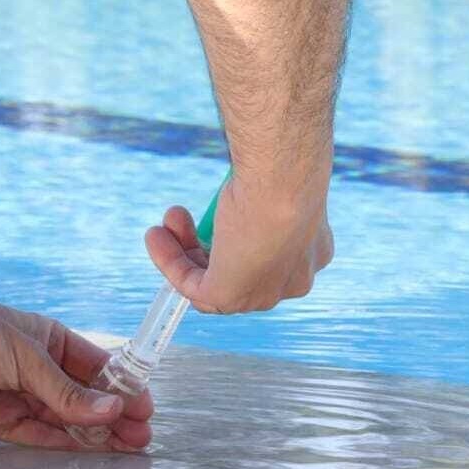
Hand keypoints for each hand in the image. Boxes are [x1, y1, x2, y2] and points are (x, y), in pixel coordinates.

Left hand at [0, 263, 152, 451]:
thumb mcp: (27, 357)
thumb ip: (68, 392)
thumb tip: (114, 410)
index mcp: (51, 342)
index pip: (97, 369)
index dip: (123, 389)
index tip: (146, 410)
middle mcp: (37, 371)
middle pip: (84, 399)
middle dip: (114, 417)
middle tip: (142, 438)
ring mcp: (16, 396)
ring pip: (63, 421)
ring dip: (93, 434)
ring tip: (126, 448)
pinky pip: (34, 435)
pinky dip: (61, 444)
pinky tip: (87, 451)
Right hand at [145, 174, 333, 312]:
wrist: (286, 182)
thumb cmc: (286, 171)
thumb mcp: (277, 185)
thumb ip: (262, 196)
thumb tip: (245, 186)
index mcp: (312, 254)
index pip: (268, 258)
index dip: (232, 238)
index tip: (214, 214)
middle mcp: (293, 281)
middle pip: (237, 271)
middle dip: (202, 243)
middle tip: (181, 216)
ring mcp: (262, 293)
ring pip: (212, 282)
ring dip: (180, 253)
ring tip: (162, 226)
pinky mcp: (231, 297)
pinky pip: (191, 287)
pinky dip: (169, 263)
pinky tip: (156, 236)